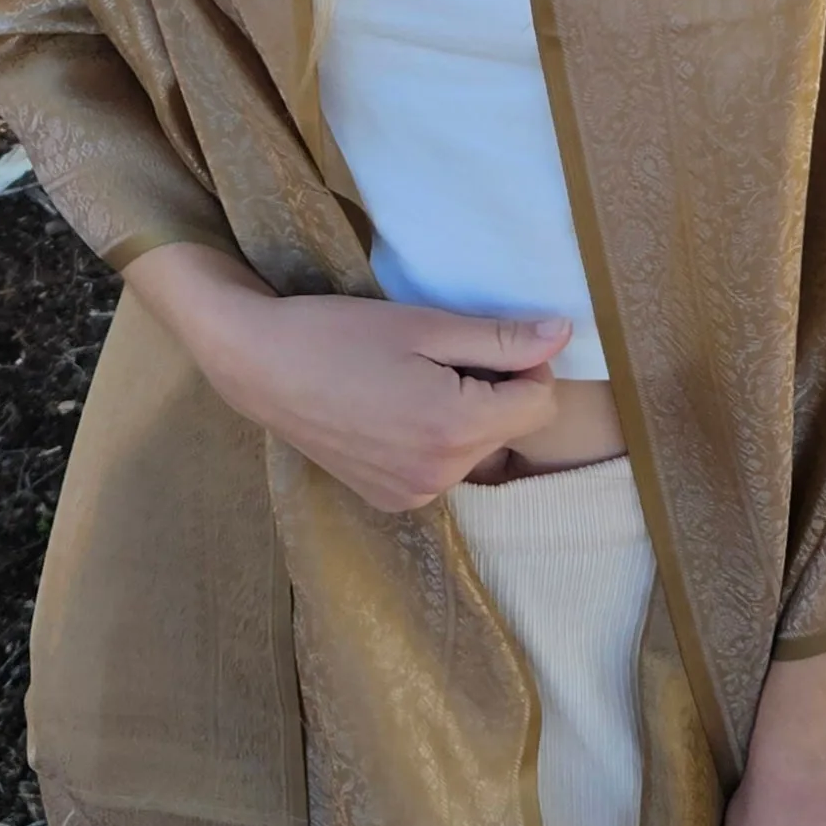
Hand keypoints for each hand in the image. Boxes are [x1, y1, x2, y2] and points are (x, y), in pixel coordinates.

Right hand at [121, 243, 571, 508]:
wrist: (261, 367)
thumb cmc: (340, 333)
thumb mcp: (424, 324)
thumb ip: (499, 337)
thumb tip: (564, 335)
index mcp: (456, 428)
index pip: (541, 402)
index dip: (523, 363)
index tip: (479, 340)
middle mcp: (441, 475)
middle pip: (510, 429)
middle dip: (493, 390)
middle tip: (435, 356)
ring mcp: (415, 495)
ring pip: (478, 450)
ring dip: (465, 416)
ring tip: (409, 381)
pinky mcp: (393, 500)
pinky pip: (444, 469)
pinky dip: (435, 440)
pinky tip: (392, 410)